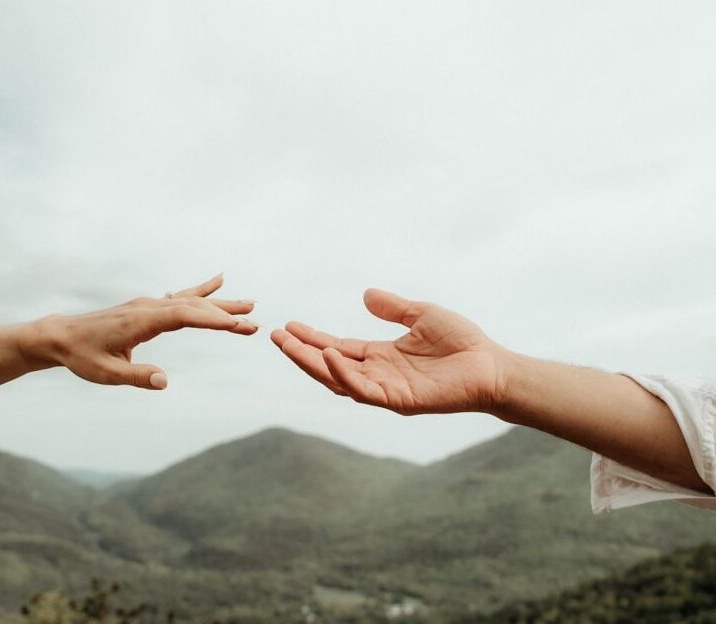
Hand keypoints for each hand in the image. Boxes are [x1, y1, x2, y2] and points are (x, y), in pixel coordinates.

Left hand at [24, 274, 256, 389]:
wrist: (61, 337)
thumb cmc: (82, 356)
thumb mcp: (106, 373)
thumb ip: (136, 376)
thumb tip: (164, 381)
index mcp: (140, 320)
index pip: (184, 316)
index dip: (211, 320)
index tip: (236, 326)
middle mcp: (148, 307)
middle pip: (194, 306)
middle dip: (225, 314)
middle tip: (254, 322)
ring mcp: (149, 304)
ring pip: (191, 300)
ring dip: (220, 303)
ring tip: (249, 305)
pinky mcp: (148, 307)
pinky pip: (181, 296)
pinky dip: (202, 290)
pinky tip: (218, 282)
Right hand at [271, 289, 507, 414]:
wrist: (492, 366)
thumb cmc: (462, 343)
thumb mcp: (422, 315)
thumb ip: (394, 308)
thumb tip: (366, 295)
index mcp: (380, 357)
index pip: (337, 348)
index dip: (312, 339)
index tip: (289, 326)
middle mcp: (377, 375)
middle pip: (329, 366)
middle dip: (300, 352)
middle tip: (275, 336)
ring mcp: (385, 390)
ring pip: (338, 380)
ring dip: (311, 363)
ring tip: (287, 344)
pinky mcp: (398, 401)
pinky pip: (363, 390)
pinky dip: (343, 374)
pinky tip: (328, 354)